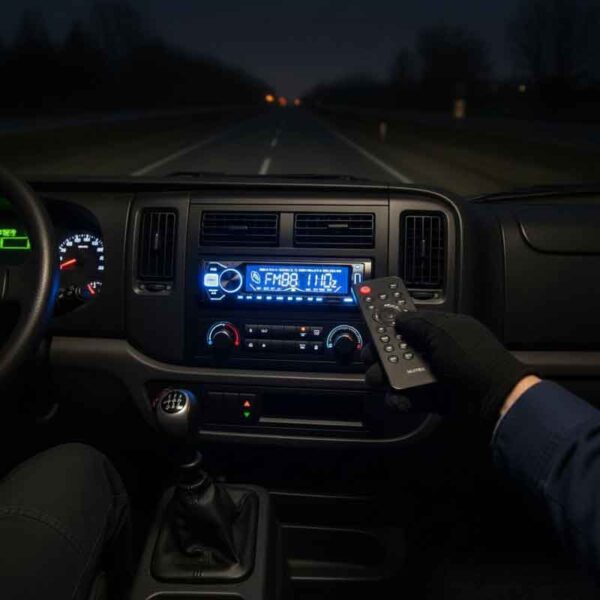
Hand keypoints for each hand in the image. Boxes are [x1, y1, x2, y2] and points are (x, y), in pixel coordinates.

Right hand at [364, 311, 536, 421]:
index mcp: (446, 330)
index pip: (414, 322)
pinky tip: (396, 401)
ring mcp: (437, 375)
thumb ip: (419, 326)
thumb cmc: (473, 361)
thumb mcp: (445, 336)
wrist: (498, 403)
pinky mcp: (436, 398)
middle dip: (383, 353)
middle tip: (369, 358)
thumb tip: (398, 318)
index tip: (373, 324)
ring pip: (404, 374)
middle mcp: (440, 350)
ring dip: (387, 378)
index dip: (393, 322)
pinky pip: (413, 397)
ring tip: (378, 381)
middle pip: (403, 349)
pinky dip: (402, 400)